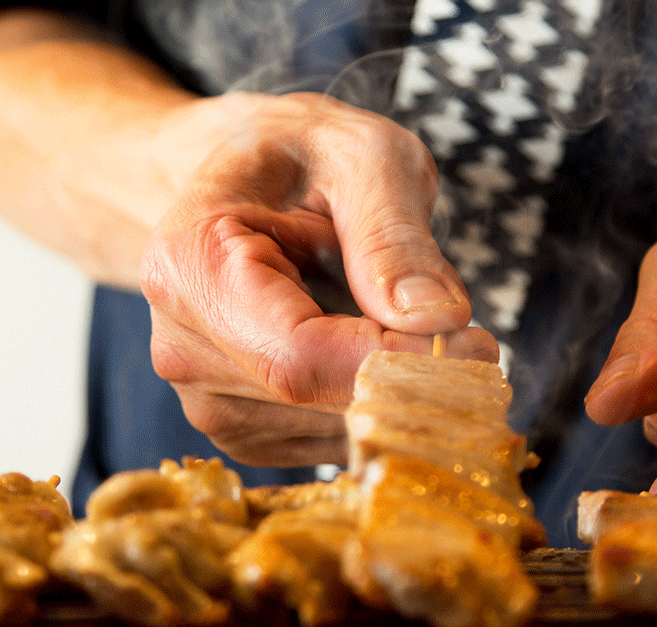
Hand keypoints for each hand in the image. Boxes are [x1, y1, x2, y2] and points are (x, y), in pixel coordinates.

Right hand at [141, 92, 497, 466]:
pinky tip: (361, 342)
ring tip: (382, 309)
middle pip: (316, 401)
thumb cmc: (300, 154)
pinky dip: (371, 403)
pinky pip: (330, 441)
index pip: (297, 356)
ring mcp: (203, 398)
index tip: (476, 345)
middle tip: (470, 336)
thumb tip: (434, 319)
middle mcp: (180, 347)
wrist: (247, 179)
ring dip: (391, 386)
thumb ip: (393, 234)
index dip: (396, 362)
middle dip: (411, 378)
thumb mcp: (362, 157)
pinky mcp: (240, 429)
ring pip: (332, 430)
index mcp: (189, 266)